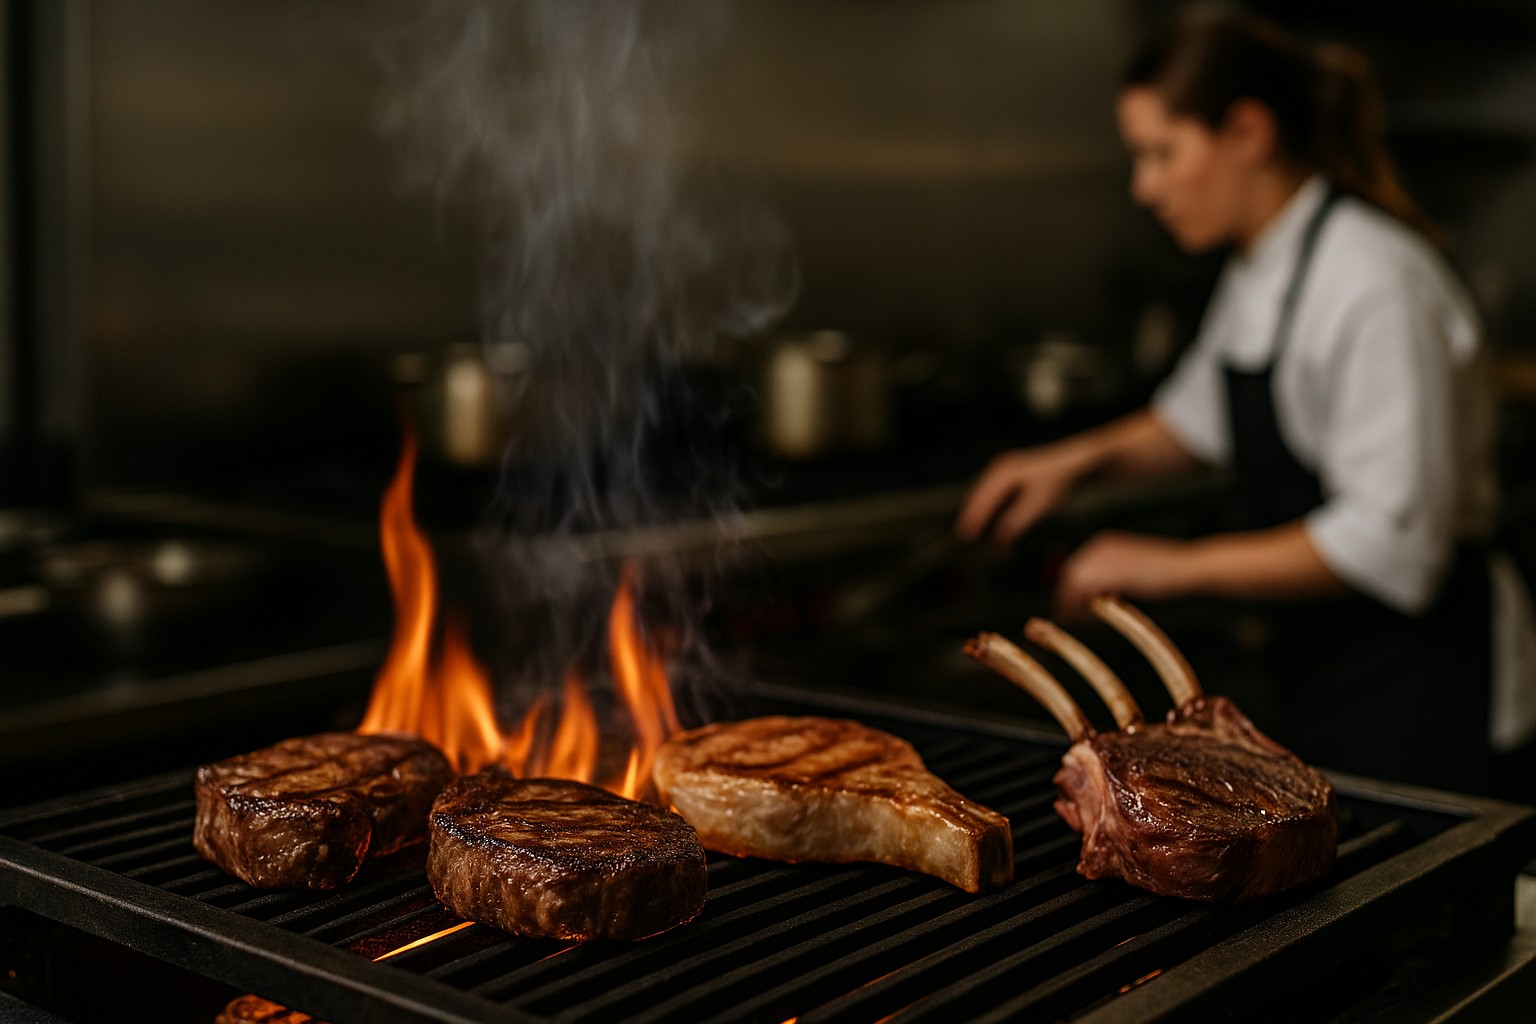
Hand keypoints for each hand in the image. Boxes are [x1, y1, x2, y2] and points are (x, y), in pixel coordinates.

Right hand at [955, 442, 1093, 549]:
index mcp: (1003, 474)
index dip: (973, 519)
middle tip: (970, 541)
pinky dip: (989, 511)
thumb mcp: (1038, 505)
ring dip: (981, 517)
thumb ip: (1016, 521)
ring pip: (982, 498)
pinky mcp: (1006, 477)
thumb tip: (998, 539)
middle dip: (974, 520)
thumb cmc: (1058, 482)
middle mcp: (997, 470)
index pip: (980, 500)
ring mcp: (1001, 472)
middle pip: (976, 498)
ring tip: (979, 537)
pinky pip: (990, 497)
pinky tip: (991, 525)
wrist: (1074, 464)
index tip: (965, 536)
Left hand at [1053, 530, 1194, 620]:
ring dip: (1074, 602)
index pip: (1076, 567)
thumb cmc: (1167, 572)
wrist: (1187, 568)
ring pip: (1074, 582)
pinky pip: (1085, 590)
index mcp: (1105, 543)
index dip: (1072, 588)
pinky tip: (1092, 616)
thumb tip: (1095, 595)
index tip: (1073, 605)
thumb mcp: (1132, 571)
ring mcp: (1104, 557)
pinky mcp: (1110, 570)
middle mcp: (1100, 547)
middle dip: (1068, 596)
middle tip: (1072, 616)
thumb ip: (1111, 579)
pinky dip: (1084, 605)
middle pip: (1070, 573)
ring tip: (1082, 618)